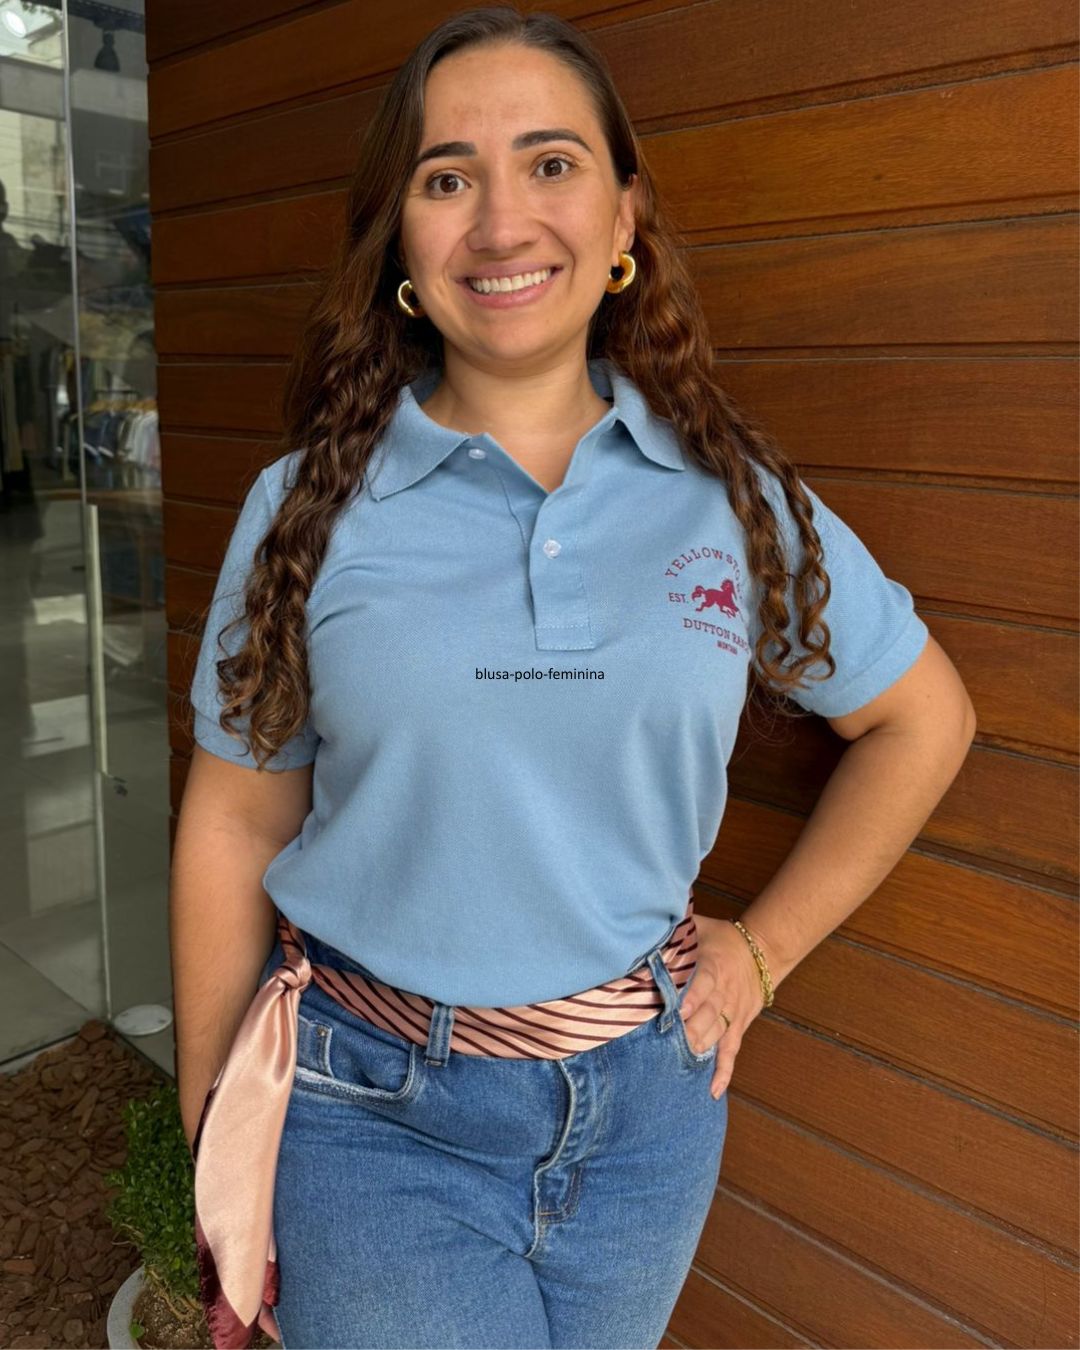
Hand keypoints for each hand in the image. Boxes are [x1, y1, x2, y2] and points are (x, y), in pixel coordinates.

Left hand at [680, 915, 766, 1098]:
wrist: (761, 950)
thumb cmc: (720, 938)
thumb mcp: (699, 927)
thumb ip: (676, 932)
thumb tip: (644, 928)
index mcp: (714, 966)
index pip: (704, 983)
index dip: (691, 999)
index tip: (676, 1012)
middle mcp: (724, 993)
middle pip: (709, 1015)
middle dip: (689, 1031)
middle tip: (668, 1045)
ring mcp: (732, 1013)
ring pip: (716, 1035)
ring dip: (699, 1050)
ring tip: (679, 1066)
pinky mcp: (738, 1027)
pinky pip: (731, 1052)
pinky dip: (723, 1072)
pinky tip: (713, 1091)